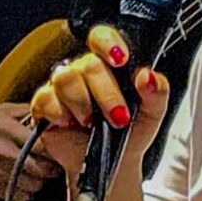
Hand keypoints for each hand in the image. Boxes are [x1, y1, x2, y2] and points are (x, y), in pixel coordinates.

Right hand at [0, 101, 57, 200]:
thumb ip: (25, 112)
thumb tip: (49, 114)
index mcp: (6, 129)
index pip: (45, 146)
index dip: (58, 150)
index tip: (62, 150)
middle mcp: (3, 152)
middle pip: (43, 170)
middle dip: (52, 169)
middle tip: (53, 164)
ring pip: (34, 186)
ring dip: (39, 182)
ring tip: (36, 174)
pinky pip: (20, 197)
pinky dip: (25, 192)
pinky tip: (22, 182)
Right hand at [30, 23, 170, 174]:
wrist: (113, 163)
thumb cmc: (132, 133)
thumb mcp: (152, 114)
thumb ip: (157, 92)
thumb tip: (148, 76)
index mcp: (110, 65)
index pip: (102, 38)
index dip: (107, 42)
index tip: (120, 59)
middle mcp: (84, 71)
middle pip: (88, 64)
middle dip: (106, 93)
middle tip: (119, 118)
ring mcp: (62, 87)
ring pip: (65, 78)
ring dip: (82, 103)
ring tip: (92, 123)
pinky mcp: (44, 105)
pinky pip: (45, 99)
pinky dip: (60, 114)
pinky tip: (70, 124)